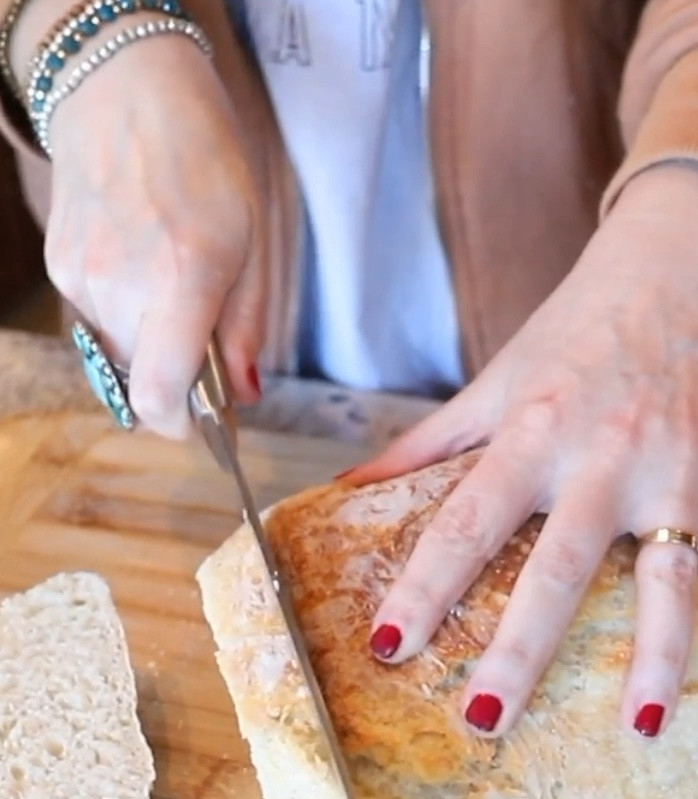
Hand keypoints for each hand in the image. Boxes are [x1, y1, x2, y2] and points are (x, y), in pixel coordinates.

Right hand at [45, 35, 264, 437]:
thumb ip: (245, 325)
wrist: (124, 86)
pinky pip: (97, 319)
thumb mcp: (251, 239)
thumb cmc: (202, 158)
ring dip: (150, 343)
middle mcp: (122, 284)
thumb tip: (242, 394)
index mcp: (182, 277)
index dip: (181, 426)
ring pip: (119, 351)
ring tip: (172, 285)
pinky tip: (141, 262)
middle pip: (142, 380)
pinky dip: (125, 313)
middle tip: (206, 344)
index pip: (160, 394)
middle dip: (177, 379)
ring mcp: (82, 276)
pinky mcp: (61, 266)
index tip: (203, 426)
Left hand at [349, 165, 697, 738]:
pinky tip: (690, 682)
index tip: (388, 644)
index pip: (464, 522)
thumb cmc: (583, 325)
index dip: (423, 586)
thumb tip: (347, 490)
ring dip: (652, 657)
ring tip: (638, 728)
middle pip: (556, 568)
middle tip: (484, 718)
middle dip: (521, 648)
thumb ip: (429, 443)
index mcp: (532, 431)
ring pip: (665, 578)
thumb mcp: (501, 378)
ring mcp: (674, 473)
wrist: (690, 254)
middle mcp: (601, 458)